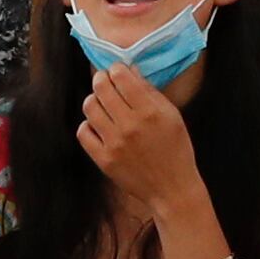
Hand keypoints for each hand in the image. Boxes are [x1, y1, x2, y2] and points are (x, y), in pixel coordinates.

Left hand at [74, 61, 202, 226]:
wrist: (172, 189)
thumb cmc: (176, 149)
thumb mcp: (172, 115)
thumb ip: (150, 91)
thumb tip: (129, 70)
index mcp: (150, 112)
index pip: (121, 76)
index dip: (117, 69)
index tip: (118, 72)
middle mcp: (130, 126)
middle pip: (101, 88)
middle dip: (102, 79)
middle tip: (105, 82)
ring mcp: (114, 144)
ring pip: (89, 106)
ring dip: (94, 100)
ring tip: (103, 104)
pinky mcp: (103, 159)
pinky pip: (83, 132)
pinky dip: (89, 125)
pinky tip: (100, 126)